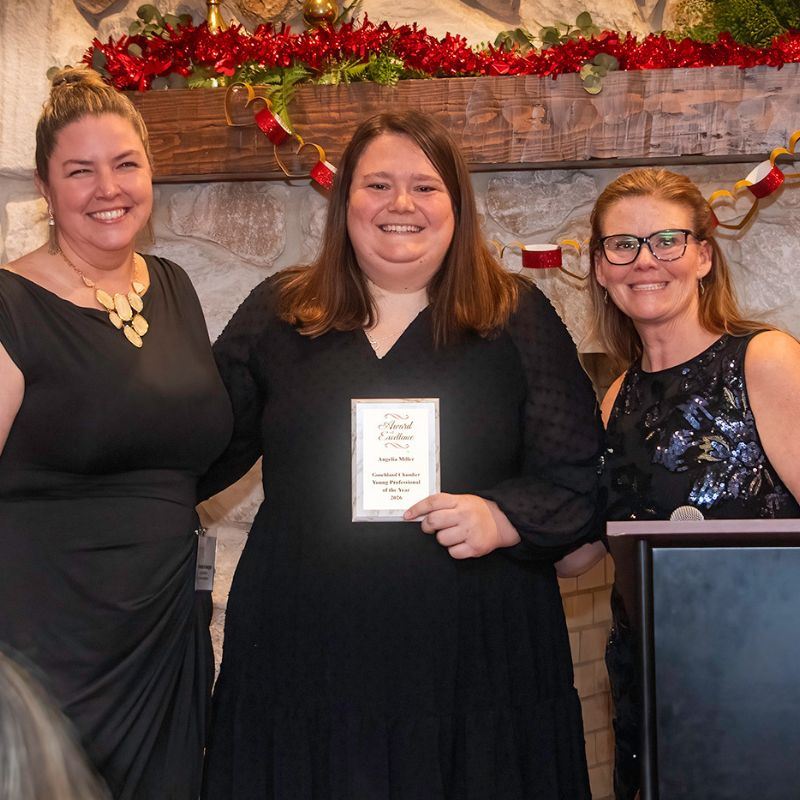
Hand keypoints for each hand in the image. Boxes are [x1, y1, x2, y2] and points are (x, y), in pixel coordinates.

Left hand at [404, 493, 519, 558]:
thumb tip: (419, 513)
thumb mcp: (462, 500)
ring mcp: (470, 531)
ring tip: (454, 534)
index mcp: (459, 501)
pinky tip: (461, 543)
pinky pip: (453, 552)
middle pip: (433, 521)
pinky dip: (454, 550)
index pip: (433, 502)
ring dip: (443, 539)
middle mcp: (464, 515)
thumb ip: (443, 505)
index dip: (417, 509)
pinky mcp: (475, 547)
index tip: (407, 515)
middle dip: (428, 526)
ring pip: (442, 539)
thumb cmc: (477, 511)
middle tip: (431, 527)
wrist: (503, 521)